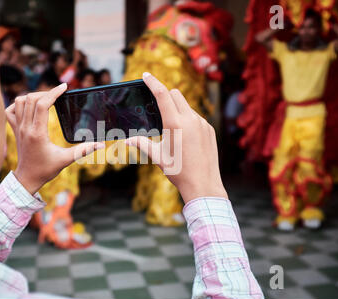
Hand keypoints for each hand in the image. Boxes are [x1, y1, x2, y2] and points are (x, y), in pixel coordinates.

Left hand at [6, 83, 104, 193]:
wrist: (28, 178)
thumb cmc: (46, 170)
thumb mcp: (66, 160)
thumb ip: (83, 151)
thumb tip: (100, 145)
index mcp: (38, 133)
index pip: (42, 105)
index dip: (54, 93)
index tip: (64, 87)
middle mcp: (25, 128)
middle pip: (31, 99)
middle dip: (46, 92)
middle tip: (58, 94)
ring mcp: (18, 128)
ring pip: (19, 102)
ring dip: (32, 96)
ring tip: (45, 99)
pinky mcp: (15, 130)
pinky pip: (10, 110)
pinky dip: (18, 104)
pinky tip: (29, 106)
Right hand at [126, 73, 227, 202]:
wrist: (203, 184)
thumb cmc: (178, 171)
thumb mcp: (158, 157)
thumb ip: (142, 144)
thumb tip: (128, 140)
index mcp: (175, 124)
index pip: (163, 95)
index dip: (153, 83)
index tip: (146, 75)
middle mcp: (191, 120)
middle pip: (176, 94)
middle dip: (166, 96)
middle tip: (158, 108)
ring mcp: (203, 124)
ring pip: (187, 106)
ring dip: (178, 109)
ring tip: (173, 129)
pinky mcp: (210, 130)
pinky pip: (197, 117)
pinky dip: (188, 120)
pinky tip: (186, 137)